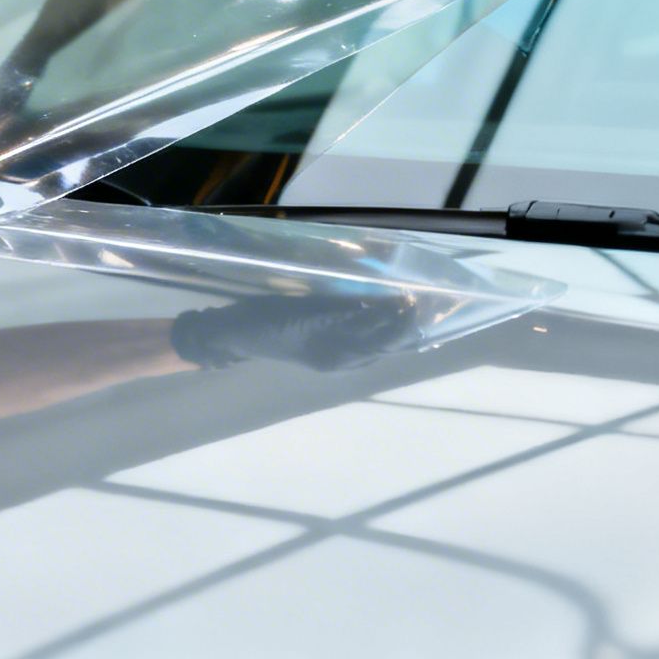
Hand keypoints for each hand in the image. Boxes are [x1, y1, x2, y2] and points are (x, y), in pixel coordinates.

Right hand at [170, 292, 425, 371]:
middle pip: (384, 345)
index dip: (399, 320)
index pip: (380, 338)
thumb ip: (339, 312)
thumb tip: (376, 305)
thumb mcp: (304, 314)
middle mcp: (341, 359)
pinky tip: (381, 312)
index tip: (413, 299)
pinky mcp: (325, 345)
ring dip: (393, 327)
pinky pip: (361, 339)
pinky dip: (375, 327)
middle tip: (421, 301)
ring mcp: (333, 354)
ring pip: (376, 344)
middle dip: (404, 326)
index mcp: (336, 356)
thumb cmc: (266, 323)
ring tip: (409, 306)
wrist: (236, 334)